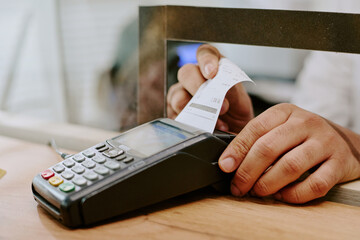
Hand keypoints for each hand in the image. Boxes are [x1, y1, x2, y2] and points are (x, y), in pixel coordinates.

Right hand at [167, 44, 252, 132]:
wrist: (234, 134)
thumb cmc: (236, 114)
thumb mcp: (241, 101)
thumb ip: (232, 92)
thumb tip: (223, 92)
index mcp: (211, 68)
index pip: (204, 53)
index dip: (206, 60)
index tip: (212, 73)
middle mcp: (192, 79)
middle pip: (186, 72)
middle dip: (200, 87)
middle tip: (219, 105)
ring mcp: (180, 96)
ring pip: (177, 95)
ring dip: (196, 109)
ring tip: (216, 121)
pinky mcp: (173, 114)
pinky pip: (175, 116)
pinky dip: (191, 124)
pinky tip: (205, 128)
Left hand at [219, 103, 359, 202]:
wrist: (343, 141)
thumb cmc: (302, 137)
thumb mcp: (280, 128)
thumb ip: (258, 139)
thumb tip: (228, 161)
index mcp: (285, 112)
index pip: (255, 129)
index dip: (236, 150)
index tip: (225, 166)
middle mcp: (305, 123)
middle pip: (268, 148)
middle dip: (247, 172)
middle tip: (238, 187)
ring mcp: (324, 142)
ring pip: (290, 166)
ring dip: (268, 184)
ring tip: (257, 192)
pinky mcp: (340, 162)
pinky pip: (315, 184)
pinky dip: (295, 194)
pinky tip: (283, 195)